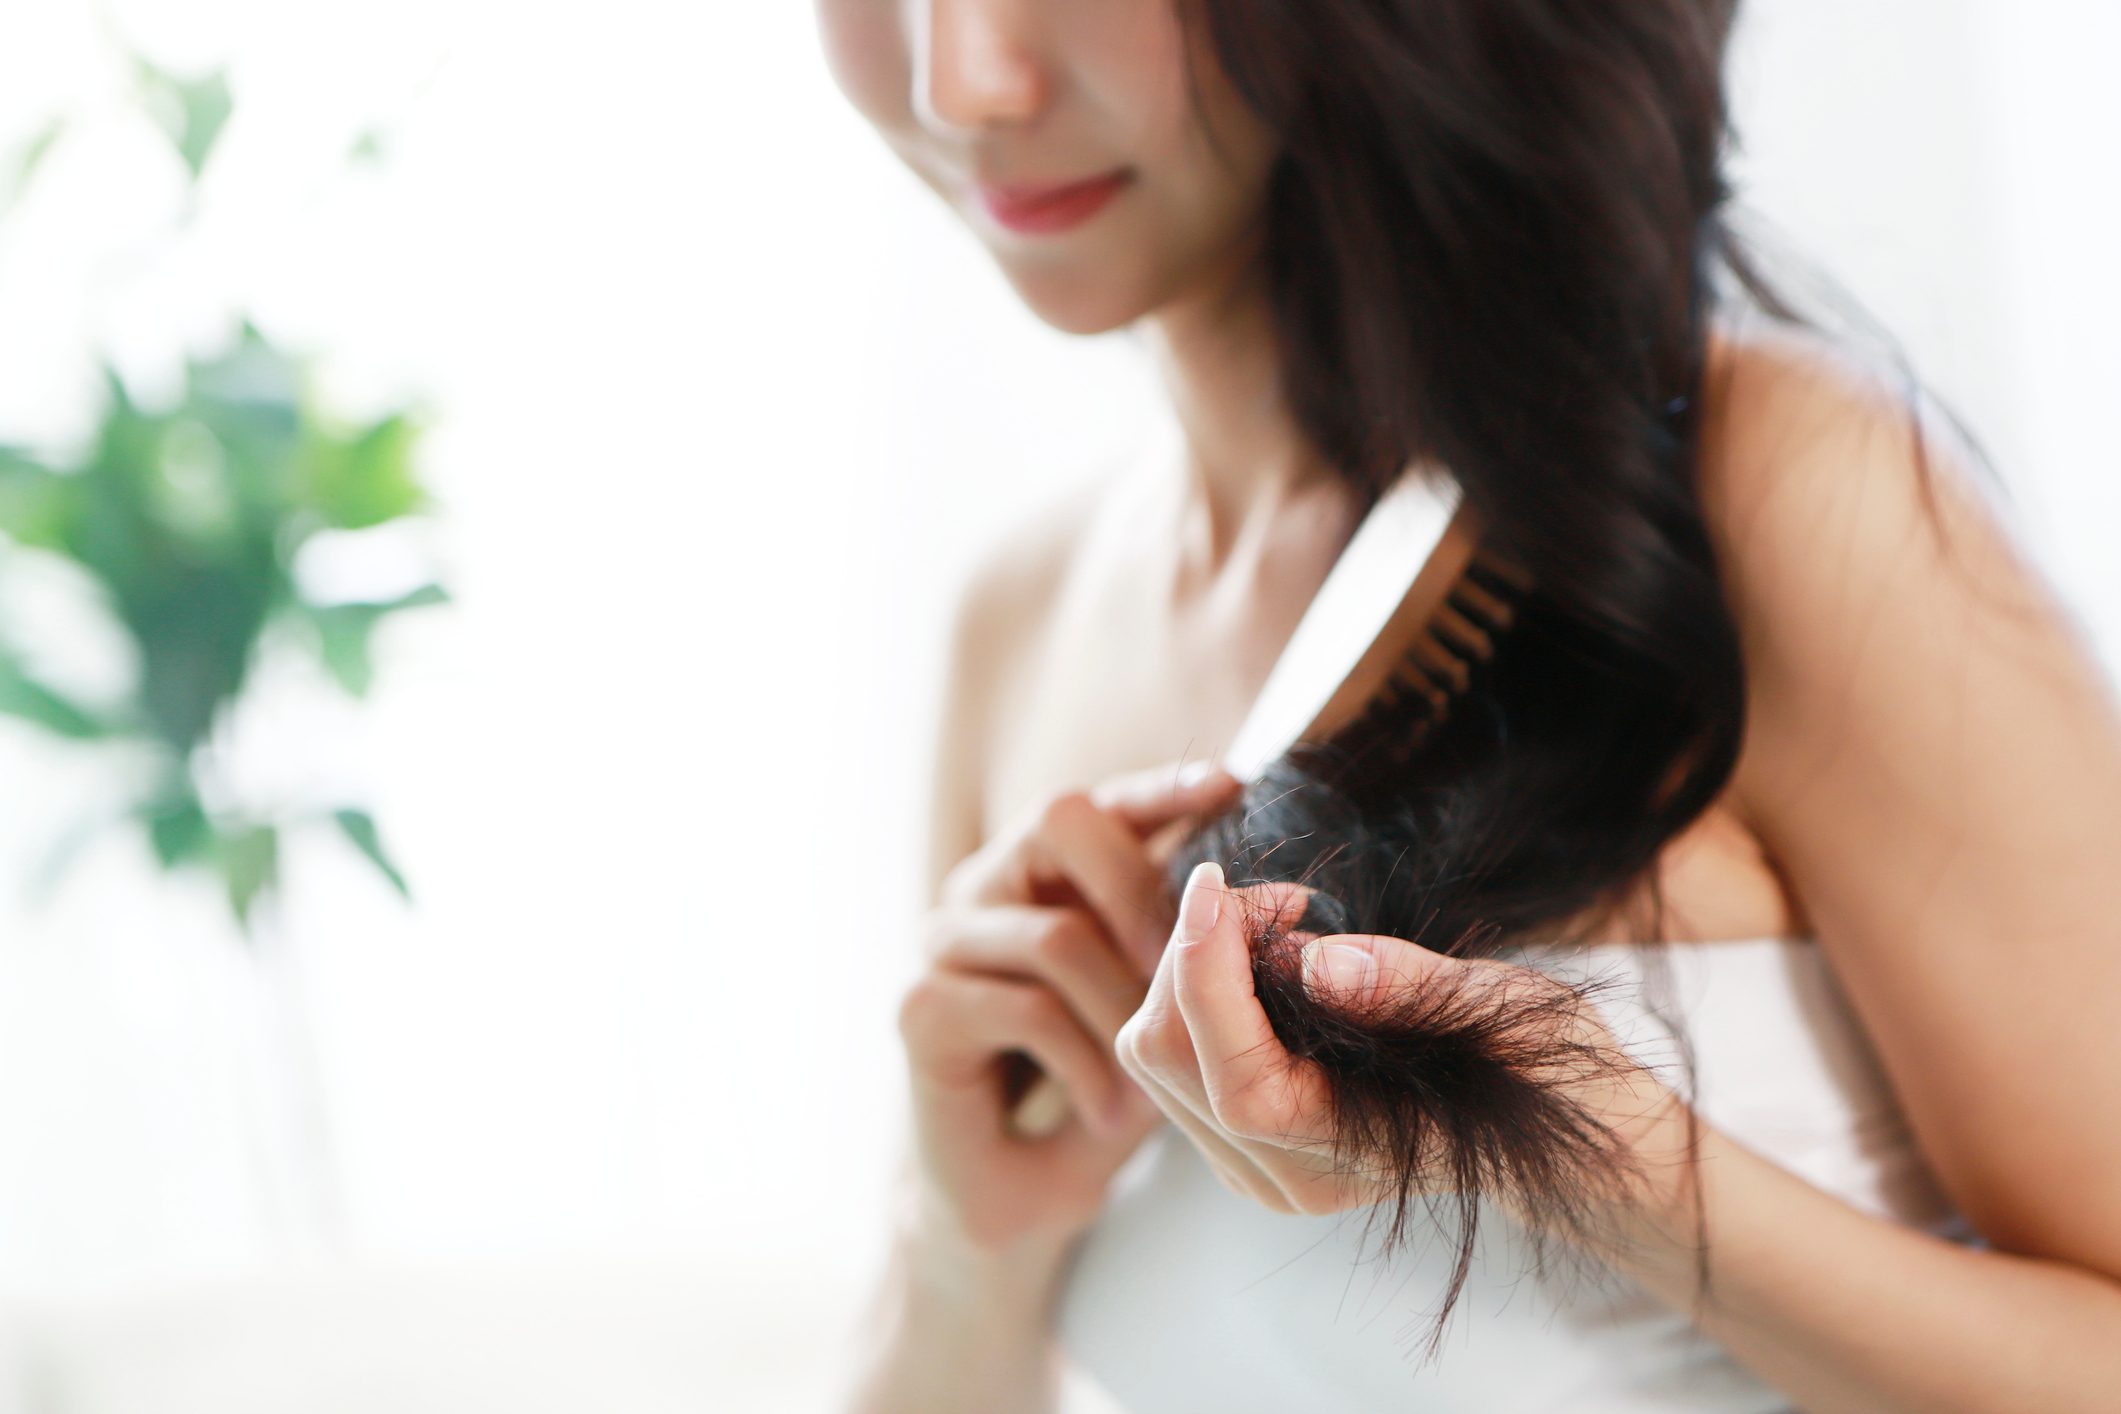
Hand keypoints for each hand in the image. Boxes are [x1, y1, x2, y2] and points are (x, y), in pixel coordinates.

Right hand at [895, 762, 1244, 1263]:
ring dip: (1125, 1014)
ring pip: (1058, 933)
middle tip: (1194, 967)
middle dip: (1145, 890)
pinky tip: (1111, 1112)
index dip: (1162, 785)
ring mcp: (944, 939)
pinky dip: (1086, 1066)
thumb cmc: (1096, 1090)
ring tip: (1157, 1086)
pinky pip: (1027, 1008)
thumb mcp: (1161, 1010)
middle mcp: (986, 884)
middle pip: (1062, 823)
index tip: (1232, 785)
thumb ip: (1201, 946)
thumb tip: (1286, 898)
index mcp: (1045, 869)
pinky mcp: (922, 1006)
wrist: (1014, 1194)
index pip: (1103, 799)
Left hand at [1115, 860, 1689, 1226]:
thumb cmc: (1546, 1066)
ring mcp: (1256, 1162)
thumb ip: (1407, 987)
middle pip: (1167, 1056)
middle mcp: (1283, 1175)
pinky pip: (1178, 1053)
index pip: (1231, 1074)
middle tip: (1276, 896)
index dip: (1204, 969)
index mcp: (1344, 1154)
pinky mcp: (1243, 1136)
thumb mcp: (1504, 1012)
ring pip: (1156, 1052)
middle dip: (1194, 952)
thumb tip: (1313, 961)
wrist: (1565, 1133)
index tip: (1215, 880)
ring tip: (1278, 921)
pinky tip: (1267, 958)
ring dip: (1191, 965)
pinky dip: (1199, 988)